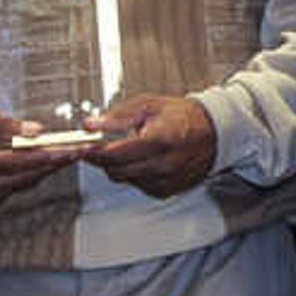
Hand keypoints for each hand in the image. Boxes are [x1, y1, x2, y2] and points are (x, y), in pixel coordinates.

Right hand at [0, 105, 79, 209]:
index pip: (15, 160)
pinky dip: (38, 172)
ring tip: (74, 153)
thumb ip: (3, 124)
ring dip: (51, 168)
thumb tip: (36, 132)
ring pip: (27, 182)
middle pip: (26, 174)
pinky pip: (21, 185)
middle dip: (56, 161)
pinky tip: (54, 161)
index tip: (69, 148)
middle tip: (82, 149)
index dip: (45, 154)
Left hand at [80, 93, 217, 197]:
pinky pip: (137, 185)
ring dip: (118, 165)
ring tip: (129, 148)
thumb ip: (117, 116)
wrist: (214, 133)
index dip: (93, 152)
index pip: (115, 153)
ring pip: (124, 179)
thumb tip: (91, 125)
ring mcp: (165, 180)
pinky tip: (143, 159)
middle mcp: (163, 165)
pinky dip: (133, 173)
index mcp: (158, 140)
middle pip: (116, 170)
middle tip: (99, 145)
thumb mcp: (149, 105)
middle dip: (102, 159)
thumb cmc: (184, 116)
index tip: (81, 148)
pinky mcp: (166, 191)